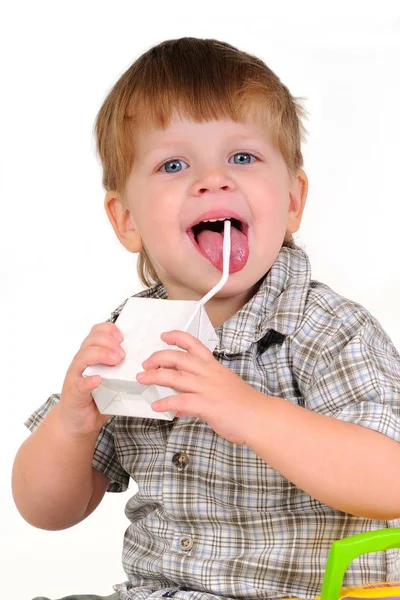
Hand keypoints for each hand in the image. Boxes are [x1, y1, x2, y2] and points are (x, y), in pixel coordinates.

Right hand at [59, 322, 125, 436]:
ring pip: (83, 357)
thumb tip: (147, 363)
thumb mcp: (112, 380)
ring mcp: (76, 377)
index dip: (109, 330)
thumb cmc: (96, 399)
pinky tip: (97, 380)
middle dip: (108, 342)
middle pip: (90, 341)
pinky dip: (88, 380)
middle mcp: (81, 363)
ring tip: (116, 360)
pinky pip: (79, 384)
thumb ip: (123, 370)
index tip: (123, 337)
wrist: (77, 423)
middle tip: (122, 354)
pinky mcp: (74, 393)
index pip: (96, 333)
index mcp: (91, 356)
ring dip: (101, 355)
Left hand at [136, 330, 261, 443]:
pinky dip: (166, 403)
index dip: (177, 337)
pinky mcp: (207, 405)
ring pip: (176, 377)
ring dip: (155, 376)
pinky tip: (156, 406)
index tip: (164, 335)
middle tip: (145, 363)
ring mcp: (207, 388)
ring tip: (142, 379)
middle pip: (179, 358)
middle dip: (158, 358)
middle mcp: (209, 373)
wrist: (259, 417)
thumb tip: (179, 405)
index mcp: (213, 367)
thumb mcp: (221, 392)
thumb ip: (197, 396)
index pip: (194, 344)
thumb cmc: (243, 405)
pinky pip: (181, 401)